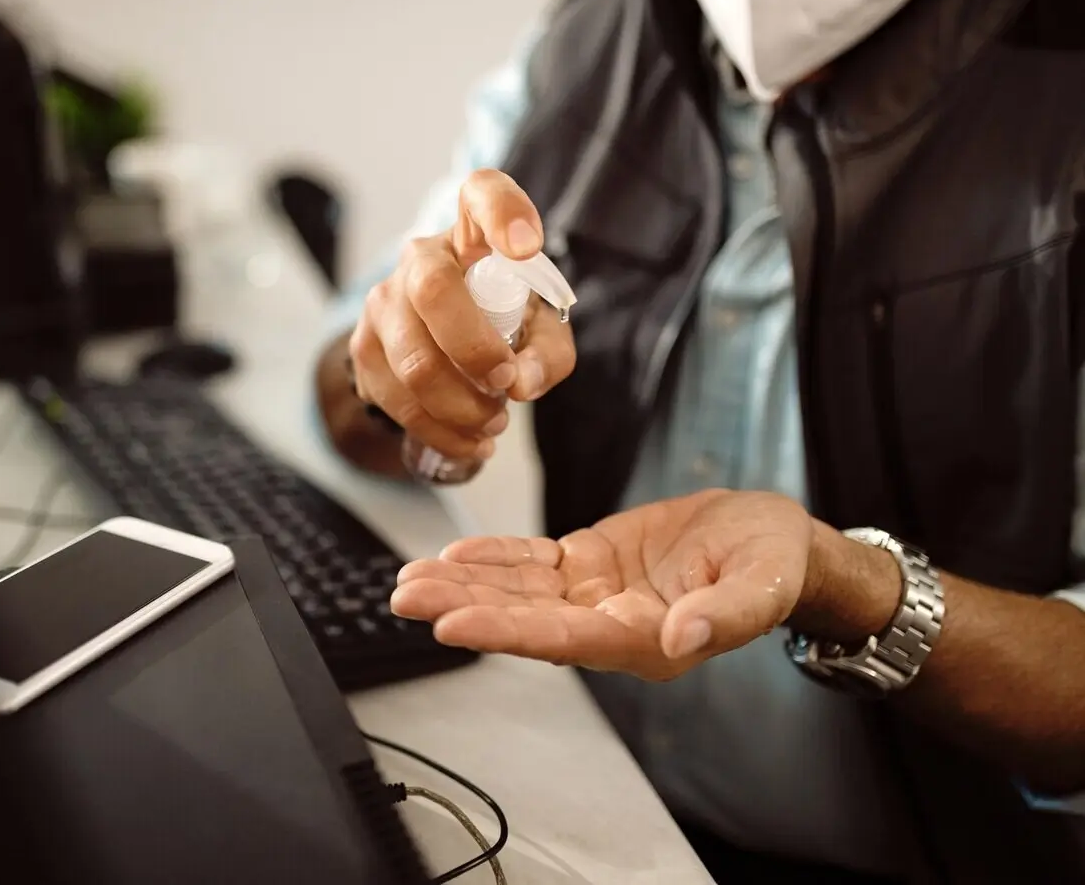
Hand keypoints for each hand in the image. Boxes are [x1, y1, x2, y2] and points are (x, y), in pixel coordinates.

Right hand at [348, 170, 576, 461]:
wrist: (440, 347)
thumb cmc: (502, 325)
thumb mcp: (541, 334)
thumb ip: (546, 356)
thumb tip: (518, 384)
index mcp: (473, 233)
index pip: (482, 194)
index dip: (504, 213)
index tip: (527, 246)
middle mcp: (420, 257)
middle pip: (435, 292)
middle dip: (476, 352)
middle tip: (507, 386)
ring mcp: (382, 301)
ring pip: (414, 362)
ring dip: (462, 408)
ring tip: (493, 424)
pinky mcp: (362, 348)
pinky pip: (397, 399)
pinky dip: (441, 431)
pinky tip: (468, 439)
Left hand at [391, 490, 812, 677]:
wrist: (770, 538)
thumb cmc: (773, 564)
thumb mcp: (765, 582)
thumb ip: (726, 614)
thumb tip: (683, 638)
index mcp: (646, 641)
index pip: (564, 640)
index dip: (507, 631)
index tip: (453, 626)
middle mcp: (609, 625)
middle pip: (525, 619)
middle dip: (463, 607)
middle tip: (405, 598)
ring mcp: (595, 594)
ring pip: (518, 590)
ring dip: (464, 584)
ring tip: (409, 579)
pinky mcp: (590, 562)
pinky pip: (534, 562)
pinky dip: (494, 557)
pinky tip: (456, 553)